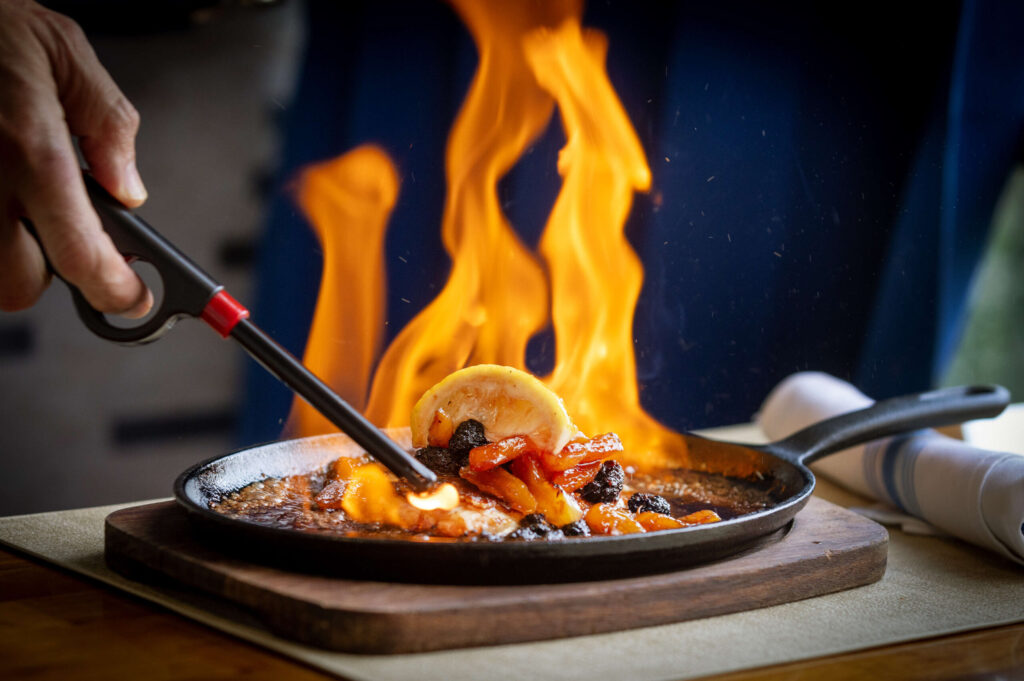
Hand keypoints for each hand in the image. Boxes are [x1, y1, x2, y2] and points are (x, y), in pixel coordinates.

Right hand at [0, 0, 150, 315]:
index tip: (132, 298)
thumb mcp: (63, 52)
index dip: (114, 291)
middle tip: (59, 232)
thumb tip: (129, 190)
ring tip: (14, 199)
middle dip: (48, 273)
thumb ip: (107, 125)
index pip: (80, 256)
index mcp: (29, 149)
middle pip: (19, 285)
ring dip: (7, 253)